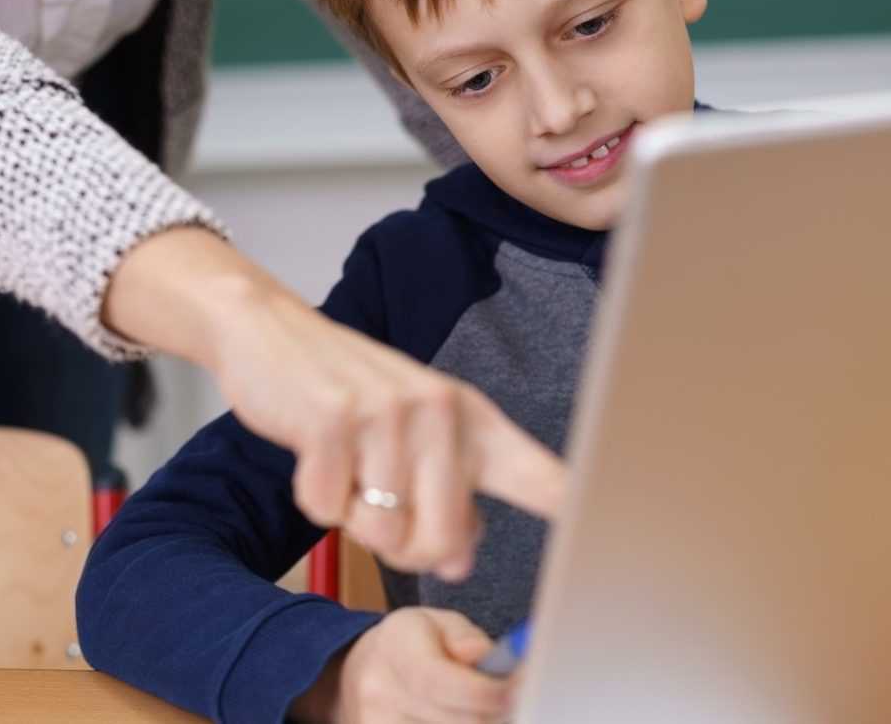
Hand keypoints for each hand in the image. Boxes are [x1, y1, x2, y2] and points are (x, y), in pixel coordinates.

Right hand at [103, 228, 565, 579]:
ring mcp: (388, 412)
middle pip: (440, 541)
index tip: (615, 542)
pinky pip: (326, 508)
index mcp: (474, 421)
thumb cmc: (350, 394)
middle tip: (381, 512)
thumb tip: (459, 559)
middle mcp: (442, 412)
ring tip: (345, 466)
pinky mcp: (334, 417)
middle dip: (403, 549)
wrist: (274, 332)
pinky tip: (313, 453)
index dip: (580, 512)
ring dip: (351, 516)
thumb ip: (447, 500)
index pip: (542, 477)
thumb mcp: (413, 440)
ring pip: (380, 530)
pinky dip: (313, 497)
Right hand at [293, 608, 514, 723]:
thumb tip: (481, 656)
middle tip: (516, 700)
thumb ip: (466, 638)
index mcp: (396, 646)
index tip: (518, 689)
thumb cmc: (412, 644)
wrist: (363, 671)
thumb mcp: (439, 623)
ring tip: (485, 710)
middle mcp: (378, 691)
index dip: (486, 692)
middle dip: (497, 714)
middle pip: (456, 721)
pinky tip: (463, 720)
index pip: (439, 680)